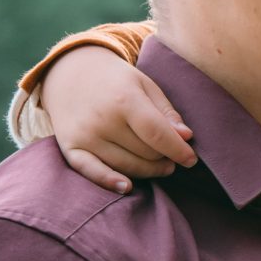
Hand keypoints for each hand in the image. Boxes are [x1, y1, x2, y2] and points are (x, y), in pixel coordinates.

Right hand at [42, 46, 194, 193]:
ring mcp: (85, 136)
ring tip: (161, 165)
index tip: (191, 160)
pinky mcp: (70, 147)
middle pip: (145, 153)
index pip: (158, 135)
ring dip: (148, 170)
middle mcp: (102, 120)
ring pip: (126, 166)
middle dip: (164, 157)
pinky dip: (109, 182)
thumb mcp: (145, 85)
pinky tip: (128, 187)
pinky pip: (92, 172)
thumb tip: (186, 137)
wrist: (70, 73)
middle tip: (171, 155)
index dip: (178, 150)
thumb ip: (166, 112)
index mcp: (124, 99)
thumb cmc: (116, 81)